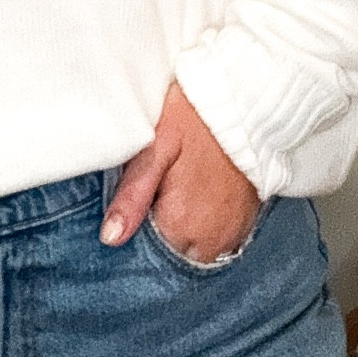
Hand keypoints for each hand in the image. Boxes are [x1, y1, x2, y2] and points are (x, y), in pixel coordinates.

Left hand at [101, 81, 259, 261]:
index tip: (137, 204)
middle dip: (160, 230)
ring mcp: (233, 234)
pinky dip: (206, 223)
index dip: (137, 231)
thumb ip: (133, 195)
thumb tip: (111, 238)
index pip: (148, 253)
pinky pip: (218, 238)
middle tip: (159, 189)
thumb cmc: (195, 119)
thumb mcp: (156, 148)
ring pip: (195, 248)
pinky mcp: (247, 223)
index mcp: (182, 226)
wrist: (245, 102)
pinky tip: (199, 193)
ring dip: (184, 228)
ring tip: (180, 188)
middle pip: (172, 252)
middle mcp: (211, 240)